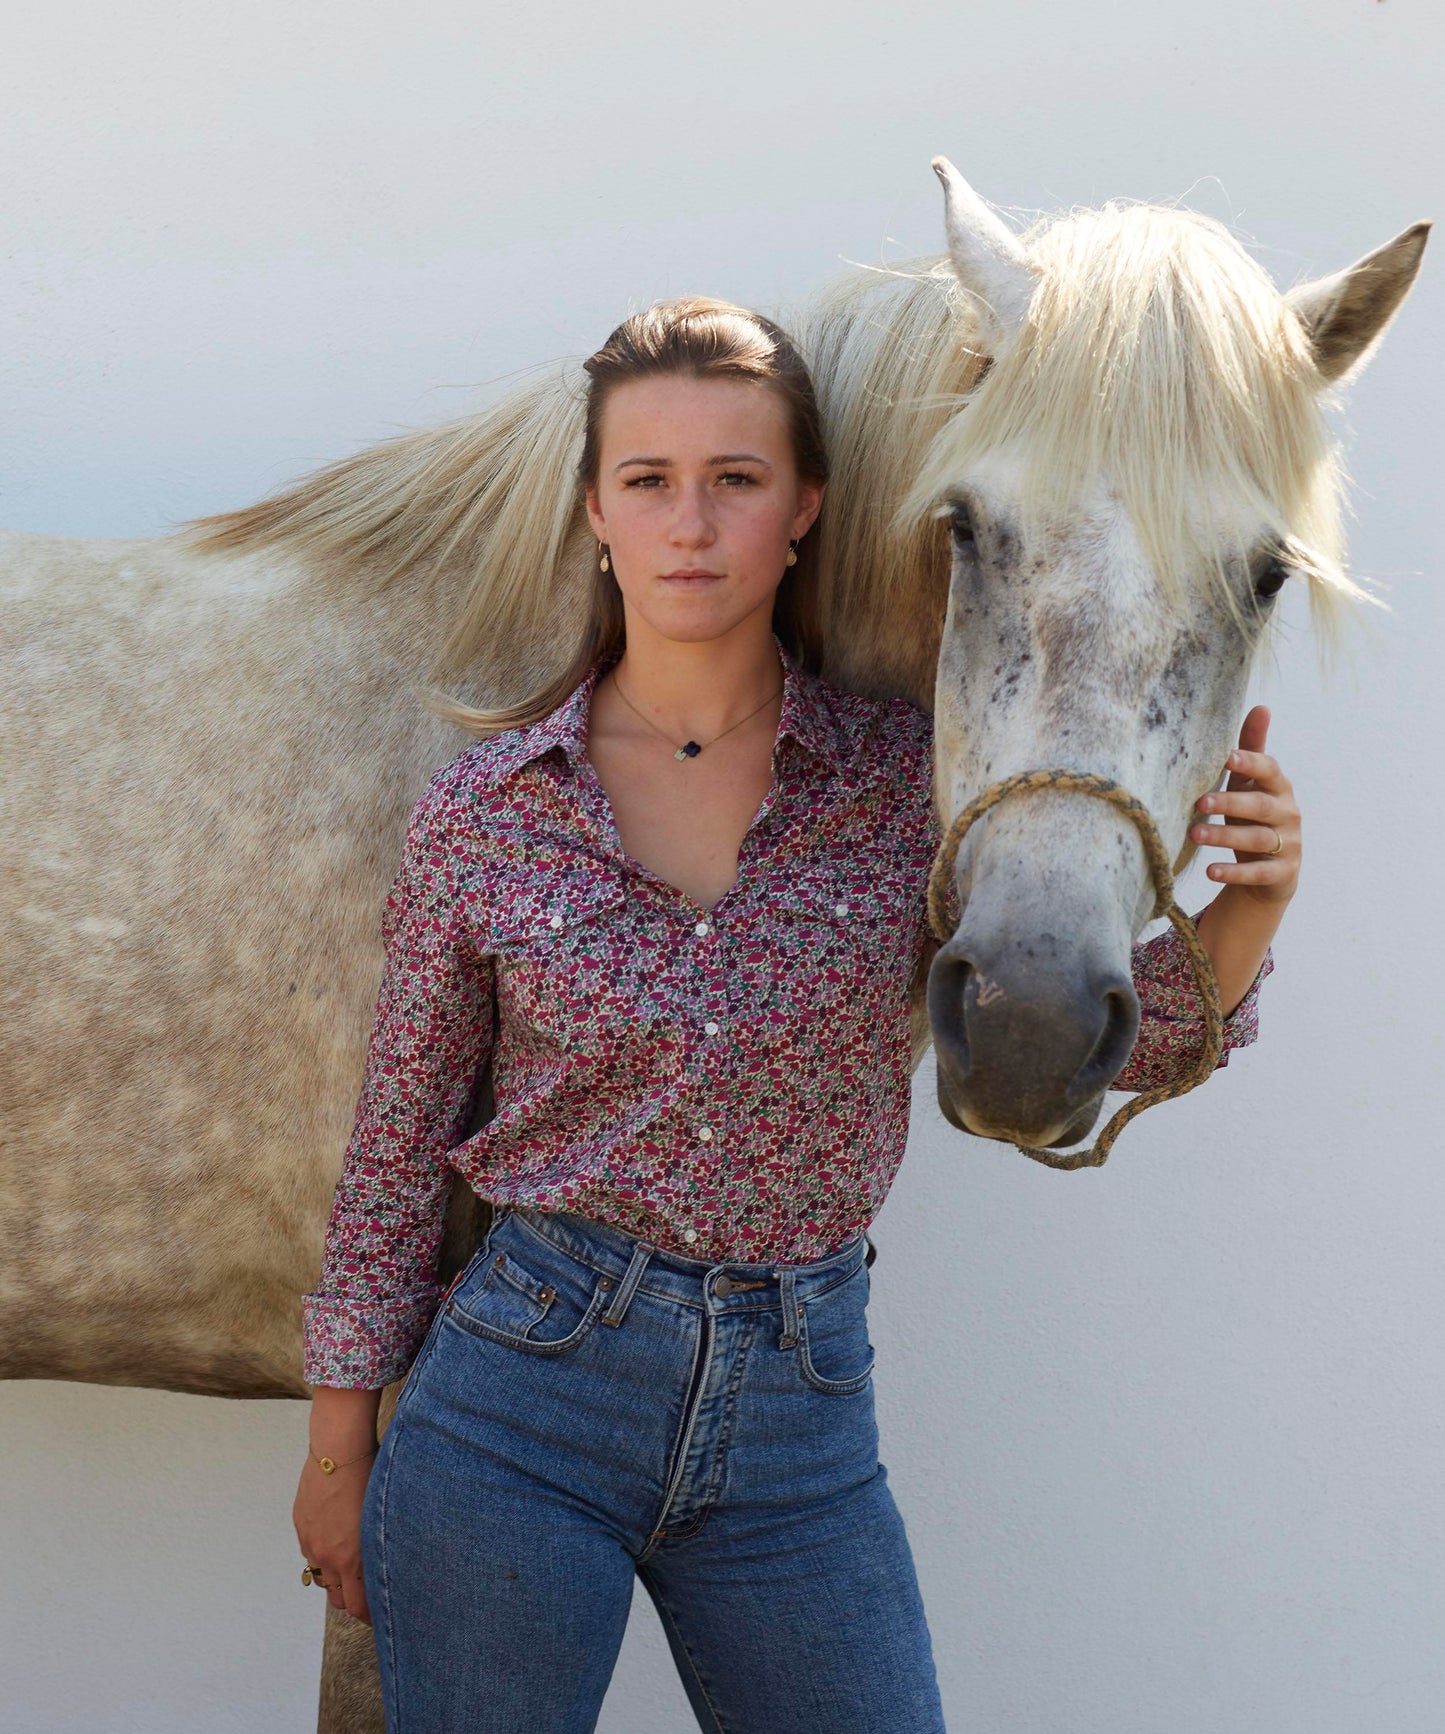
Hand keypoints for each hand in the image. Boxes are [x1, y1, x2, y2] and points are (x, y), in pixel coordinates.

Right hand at [293, 1450, 375, 1625]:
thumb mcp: (382, 1518)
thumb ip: (379, 1550)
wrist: (339, 1450)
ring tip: (353, 1566)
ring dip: (337, 1579)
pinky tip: (338, 1539)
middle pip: (338, 1599)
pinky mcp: (301, 1527)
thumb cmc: (371, 1477)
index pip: (356, 1607)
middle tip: (368, 1594)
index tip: (380, 1616)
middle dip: (353, 1600)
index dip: (369, 1616)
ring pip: (323, 1578)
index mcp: (352, 1557)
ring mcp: (311, 1542)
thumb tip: (388, 1569)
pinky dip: (323, 1555)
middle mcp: (328, 1556)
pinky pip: (311, 1553)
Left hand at [1190, 705, 1300, 906]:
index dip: (1250, 763)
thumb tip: (1262, 707)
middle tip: (1199, 802)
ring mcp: (1288, 844)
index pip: (1269, 770)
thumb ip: (1252, 750)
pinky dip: (1234, 873)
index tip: (1226, 758)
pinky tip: (1210, 871)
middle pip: (1260, 806)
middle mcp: (1288, 813)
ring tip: (1194, 834)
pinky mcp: (1282, 872)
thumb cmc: (1253, 816)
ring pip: (1257, 839)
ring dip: (1225, 837)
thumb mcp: (1250, 784)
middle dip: (1230, 803)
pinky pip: (1258, 873)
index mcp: (1278, 787)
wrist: (1271, 872)